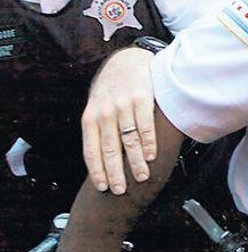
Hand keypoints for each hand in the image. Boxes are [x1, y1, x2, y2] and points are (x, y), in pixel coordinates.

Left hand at [81, 47, 156, 194]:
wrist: (127, 60)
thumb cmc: (112, 90)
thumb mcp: (98, 107)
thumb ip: (99, 130)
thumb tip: (102, 161)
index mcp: (90, 117)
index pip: (91, 150)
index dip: (97, 170)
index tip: (103, 187)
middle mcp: (104, 112)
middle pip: (110, 149)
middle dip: (116, 172)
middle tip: (121, 190)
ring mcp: (123, 105)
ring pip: (129, 140)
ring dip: (136, 161)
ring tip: (142, 177)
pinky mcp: (142, 98)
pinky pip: (145, 125)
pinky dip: (149, 142)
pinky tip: (152, 155)